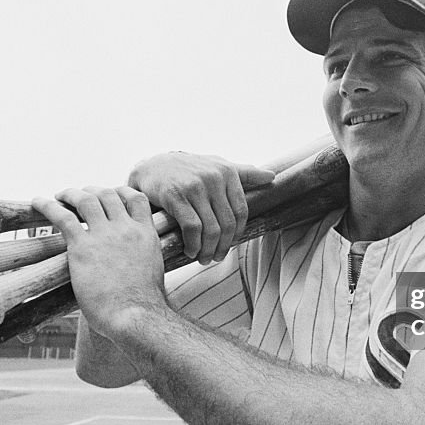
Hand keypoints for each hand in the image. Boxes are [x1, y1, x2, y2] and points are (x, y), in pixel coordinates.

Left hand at [32, 186, 164, 341]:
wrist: (135, 315)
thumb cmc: (143, 304)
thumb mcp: (153, 272)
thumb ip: (142, 261)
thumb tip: (133, 269)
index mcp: (145, 234)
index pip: (137, 199)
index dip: (121, 192)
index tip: (111, 194)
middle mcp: (126, 228)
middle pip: (108, 194)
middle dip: (92, 191)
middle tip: (80, 196)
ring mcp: (105, 235)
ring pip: (86, 199)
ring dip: (71, 194)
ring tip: (60, 195)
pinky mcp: (83, 247)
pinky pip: (63, 217)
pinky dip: (48, 206)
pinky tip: (38, 202)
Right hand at [127, 152, 274, 263]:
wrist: (152, 167)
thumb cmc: (189, 170)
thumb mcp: (217, 166)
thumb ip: (245, 173)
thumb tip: (272, 176)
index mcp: (227, 172)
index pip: (241, 211)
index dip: (237, 233)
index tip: (229, 244)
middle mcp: (213, 177)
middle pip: (227, 224)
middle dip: (223, 246)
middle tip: (215, 258)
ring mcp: (194, 186)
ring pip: (211, 229)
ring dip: (208, 250)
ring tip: (203, 258)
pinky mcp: (176, 196)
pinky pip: (192, 228)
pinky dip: (193, 244)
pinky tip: (190, 250)